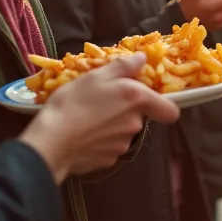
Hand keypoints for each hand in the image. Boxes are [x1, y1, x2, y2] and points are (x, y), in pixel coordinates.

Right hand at [19, 53, 179, 181]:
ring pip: (124, 131)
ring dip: (112, 124)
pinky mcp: (108, 160)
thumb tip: (143, 59)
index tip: (145, 98)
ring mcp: (122, 145)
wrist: (51, 141)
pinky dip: (100, 140)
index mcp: (136, 100)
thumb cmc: (73, 102)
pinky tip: (83, 134)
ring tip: (88, 117)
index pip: (170, 110)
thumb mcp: (96, 76)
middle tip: (100, 100)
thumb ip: (124, 67)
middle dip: (124, 109)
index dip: (161, 104)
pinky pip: (110, 146)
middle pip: (139, 116)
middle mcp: (135, 124)